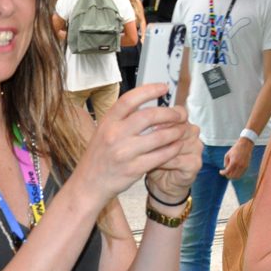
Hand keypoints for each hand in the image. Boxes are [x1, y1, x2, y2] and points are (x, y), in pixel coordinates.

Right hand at [74, 83, 199, 203]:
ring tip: (182, 129)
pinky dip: (172, 149)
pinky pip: (160, 156)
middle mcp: (114, 134)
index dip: (149, 90)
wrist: (89, 184)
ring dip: (175, 132)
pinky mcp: (134, 169)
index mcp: (108, 121)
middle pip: (148, 116)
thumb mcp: (104, 130)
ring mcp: (124, 152)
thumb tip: (148, 102)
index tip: (164, 87)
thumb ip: (123, 118)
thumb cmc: (100, 156)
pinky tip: (177, 146)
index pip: (129, 99)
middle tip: (180, 113)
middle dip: (170, 113)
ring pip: (159, 137)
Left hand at [220, 137, 252, 179]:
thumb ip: (226, 163)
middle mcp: (239, 166)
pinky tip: (234, 170)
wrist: (245, 145)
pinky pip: (241, 174)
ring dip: (233, 176)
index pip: (227, 171)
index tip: (220, 171)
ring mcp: (243, 167)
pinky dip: (237, 174)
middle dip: (227, 175)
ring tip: (230, 172)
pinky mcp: (247, 166)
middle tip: (225, 173)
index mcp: (233, 162)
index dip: (222, 173)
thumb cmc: (235, 149)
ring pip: (237, 176)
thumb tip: (226, 169)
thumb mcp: (227, 155)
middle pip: (232, 176)